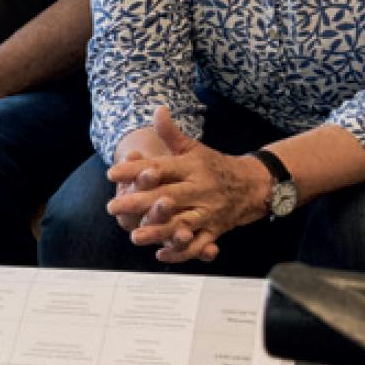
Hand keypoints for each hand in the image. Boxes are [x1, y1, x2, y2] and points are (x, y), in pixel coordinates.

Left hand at [104, 107, 265, 257]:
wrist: (253, 185)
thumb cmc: (214, 165)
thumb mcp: (194, 148)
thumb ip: (171, 133)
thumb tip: (157, 110)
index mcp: (192, 168)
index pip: (161, 168)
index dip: (136, 170)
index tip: (112, 173)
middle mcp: (200, 190)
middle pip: (167, 197)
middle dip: (140, 203)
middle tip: (112, 206)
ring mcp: (209, 213)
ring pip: (183, 224)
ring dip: (159, 231)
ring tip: (135, 236)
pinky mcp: (215, 231)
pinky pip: (199, 245)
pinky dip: (182, 252)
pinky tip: (161, 254)